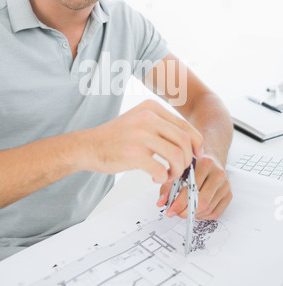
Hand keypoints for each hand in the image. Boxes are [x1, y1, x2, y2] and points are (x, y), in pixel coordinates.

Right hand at [82, 99, 202, 183]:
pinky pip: (161, 170)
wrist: (87, 146)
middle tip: (180, 169)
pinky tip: (155, 177)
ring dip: (176, 171)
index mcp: (152, 108)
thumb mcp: (140, 121)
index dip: (197, 144)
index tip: (197, 156)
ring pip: (177, 156)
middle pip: (185, 141)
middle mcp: (148, 117)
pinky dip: (162, 178)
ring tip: (167, 174)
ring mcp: (140, 134)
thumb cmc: (116, 138)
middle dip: (188, 160)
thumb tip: (191, 144)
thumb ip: (162, 127)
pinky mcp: (133, 153)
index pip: (186, 126)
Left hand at [157, 155, 232, 219]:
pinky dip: (203, 216)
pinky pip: (215, 213)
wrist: (210, 161)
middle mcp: (218, 174)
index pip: (192, 188)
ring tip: (184, 211)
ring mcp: (225, 185)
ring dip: (194, 214)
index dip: (179, 202)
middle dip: (186, 211)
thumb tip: (160, 202)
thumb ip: (167, 185)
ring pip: (208, 209)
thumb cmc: (192, 167)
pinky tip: (195, 211)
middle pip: (202, 201)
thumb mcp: (178, 171)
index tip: (170, 211)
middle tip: (176, 214)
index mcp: (205, 164)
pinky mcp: (229, 194)